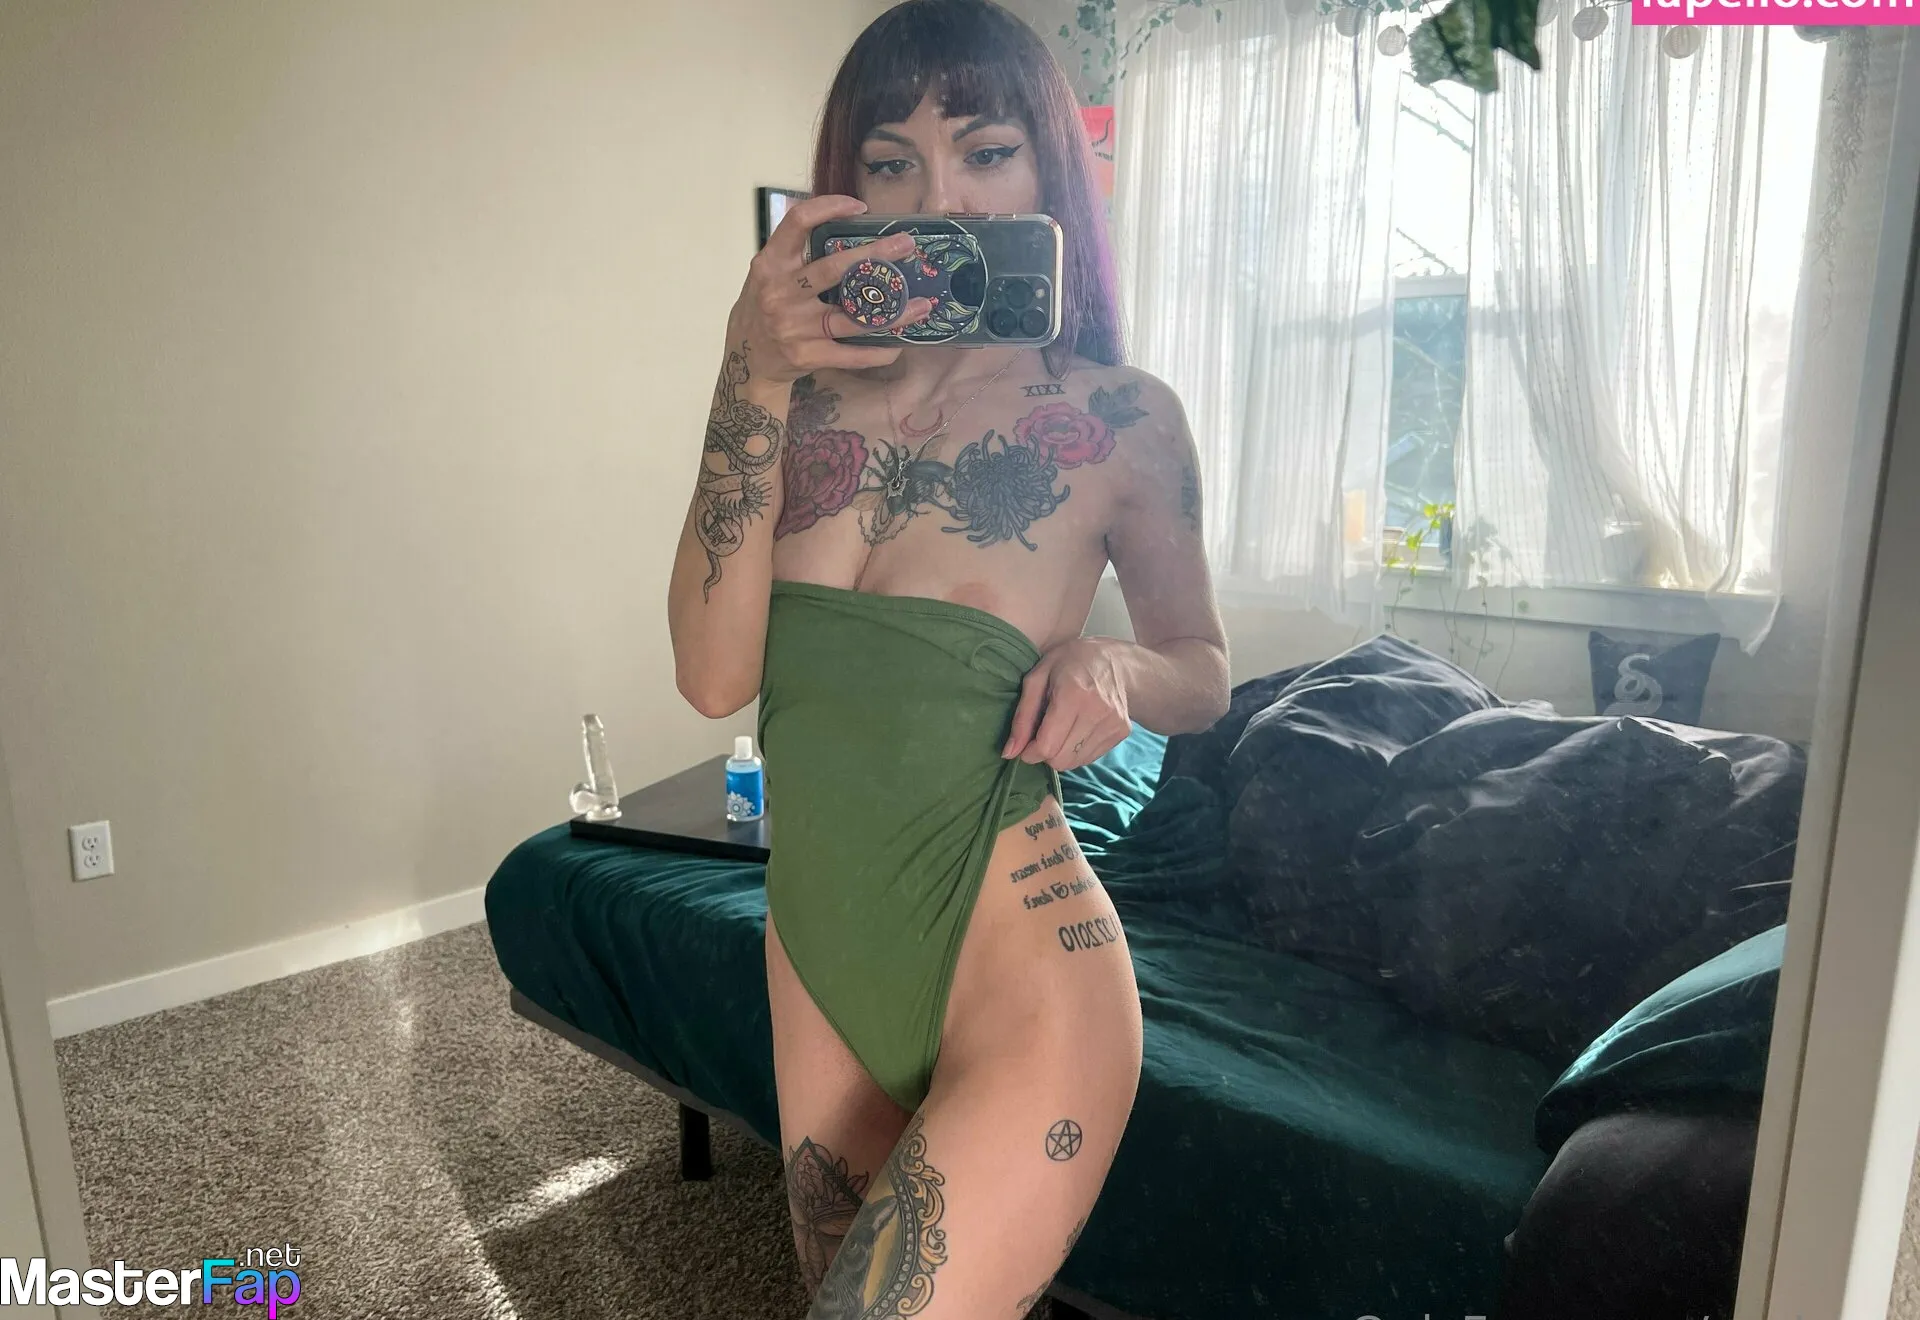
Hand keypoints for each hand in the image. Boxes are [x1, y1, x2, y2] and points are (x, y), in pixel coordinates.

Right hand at [729, 194, 933, 384]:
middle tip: (906, 244)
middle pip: (835, 268)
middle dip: (876, 254)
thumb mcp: (768, 274)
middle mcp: (780, 293)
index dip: (829, 207)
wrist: (746, 359)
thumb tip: (847, 227)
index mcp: (770, 264)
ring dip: (894, 312)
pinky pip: (851, 354)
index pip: (797, 222)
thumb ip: (796, 253)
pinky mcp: (806, 355)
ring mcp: (793, 326)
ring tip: (923, 304)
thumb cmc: (764, 307)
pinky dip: (878, 351)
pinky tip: (899, 345)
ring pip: (854, 317)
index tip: (860, 207)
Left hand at [1002, 637, 1132, 772]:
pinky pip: (1090, 758)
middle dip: (1045, 753)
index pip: (1047, 746)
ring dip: (1061, 752)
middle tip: (1043, 734)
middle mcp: (1097, 712)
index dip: (1030, 752)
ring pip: (1075, 762)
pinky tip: (1077, 729)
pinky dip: (1077, 750)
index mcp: (1073, 695)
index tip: (1025, 745)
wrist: (1115, 660)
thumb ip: (1022, 717)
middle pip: (1060, 759)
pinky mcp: (1122, 732)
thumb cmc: (1069, 663)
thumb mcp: (1037, 678)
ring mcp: (1114, 723)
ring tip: (1062, 728)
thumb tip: (1009, 753)